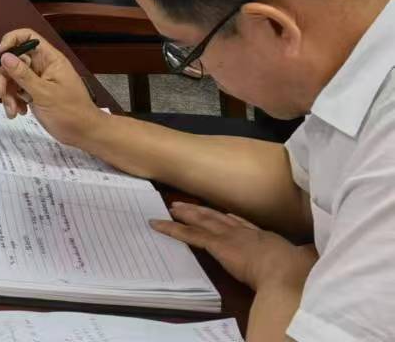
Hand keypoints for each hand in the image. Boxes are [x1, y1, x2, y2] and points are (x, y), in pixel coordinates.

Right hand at [0, 30, 100, 148]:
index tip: (0, 55)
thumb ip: (23, 75)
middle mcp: (42, 66)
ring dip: (8, 94)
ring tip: (13, 111)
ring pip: (12, 78)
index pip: (28, 37)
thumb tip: (4, 56)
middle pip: (14, 60)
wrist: (84, 134)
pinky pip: (16, 91)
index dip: (12, 40)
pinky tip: (18, 113)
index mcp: (49, 59)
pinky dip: (13, 101)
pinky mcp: (33, 93)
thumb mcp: (44, 94)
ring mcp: (37, 80)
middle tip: (0, 94)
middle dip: (4, 77)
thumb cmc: (70, 112)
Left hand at [151, 203, 316, 291]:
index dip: (233, 218)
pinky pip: (190, 235)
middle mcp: (245, 232)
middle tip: (189, 203)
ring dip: (186, 213)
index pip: (245, 224)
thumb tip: (318, 251)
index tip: (226, 212)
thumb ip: (308, 254)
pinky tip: (158, 225)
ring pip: (202, 220)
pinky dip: (172, 229)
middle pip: (220, 217)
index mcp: (266, 238)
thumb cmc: (299, 271)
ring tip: (173, 206)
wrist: (288, 274)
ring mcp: (230, 236)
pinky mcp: (218, 245)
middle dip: (204, 209)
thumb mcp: (308, 260)